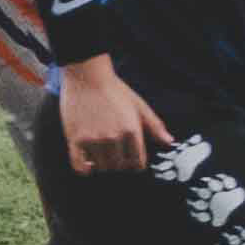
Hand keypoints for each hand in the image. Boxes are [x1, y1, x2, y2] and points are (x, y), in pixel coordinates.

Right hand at [59, 55, 173, 175]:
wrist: (86, 74)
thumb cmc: (113, 89)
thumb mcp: (139, 105)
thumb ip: (154, 125)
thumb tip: (169, 141)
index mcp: (131, 131)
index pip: (137, 163)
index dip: (134, 163)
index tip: (129, 159)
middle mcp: (113, 138)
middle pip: (118, 167)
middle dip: (118, 163)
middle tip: (114, 154)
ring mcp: (93, 139)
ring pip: (101, 167)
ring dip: (102, 164)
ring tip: (101, 153)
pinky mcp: (75, 139)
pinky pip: (80, 166)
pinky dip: (84, 169)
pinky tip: (87, 162)